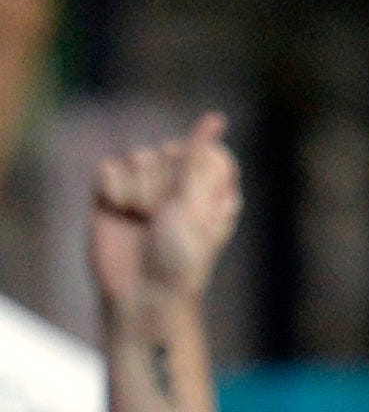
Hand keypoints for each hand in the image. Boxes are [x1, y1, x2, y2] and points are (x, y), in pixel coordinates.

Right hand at [90, 112, 240, 309]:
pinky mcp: (113, 191)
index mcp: (212, 187)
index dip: (193, 170)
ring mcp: (146, 186)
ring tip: (143, 222)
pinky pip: (109, 168)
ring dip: (138, 193)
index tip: (189, 198)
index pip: (205, 149)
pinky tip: (120, 215)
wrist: (140, 293)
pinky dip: (112, 192)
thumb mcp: (195, 208)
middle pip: (166, 151)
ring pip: (137, 158)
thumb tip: (216, 118)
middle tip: (163, 221)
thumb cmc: (181, 256)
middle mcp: (180, 183)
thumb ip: (199, 160)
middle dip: (162, 186)